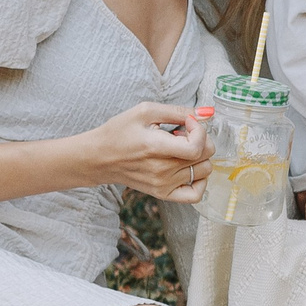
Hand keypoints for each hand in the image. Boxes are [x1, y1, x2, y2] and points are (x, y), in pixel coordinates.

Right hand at [85, 103, 211, 201]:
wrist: (98, 157)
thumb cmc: (119, 132)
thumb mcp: (146, 111)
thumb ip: (178, 111)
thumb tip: (207, 113)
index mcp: (157, 148)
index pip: (198, 147)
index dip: (200, 131)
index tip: (188, 123)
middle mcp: (162, 171)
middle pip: (205, 157)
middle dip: (200, 140)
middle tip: (181, 134)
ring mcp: (163, 185)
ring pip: (204, 171)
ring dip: (198, 157)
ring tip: (179, 149)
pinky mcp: (162, 193)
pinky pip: (195, 194)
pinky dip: (200, 181)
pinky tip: (189, 168)